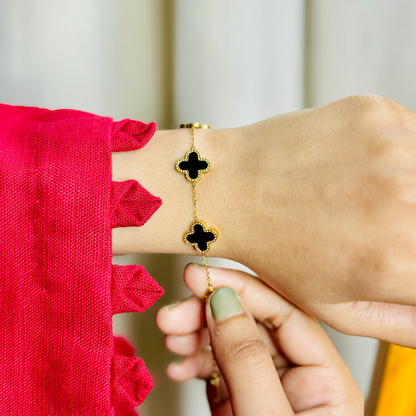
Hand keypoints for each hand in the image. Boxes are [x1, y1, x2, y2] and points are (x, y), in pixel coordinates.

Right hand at [157, 264, 362, 414]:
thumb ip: (247, 360)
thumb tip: (224, 302)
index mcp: (325, 380)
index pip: (282, 312)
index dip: (240, 288)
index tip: (200, 277)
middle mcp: (297, 378)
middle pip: (251, 323)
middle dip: (208, 312)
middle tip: (173, 312)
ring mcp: (266, 387)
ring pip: (229, 341)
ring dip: (196, 334)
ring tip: (170, 336)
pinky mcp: (240, 400)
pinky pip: (216, 367)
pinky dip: (194, 360)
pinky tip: (179, 362)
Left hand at [228, 95, 415, 346]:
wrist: (230, 188)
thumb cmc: (274, 250)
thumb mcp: (335, 308)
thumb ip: (403, 320)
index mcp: (397, 261)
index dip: (415, 260)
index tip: (401, 251)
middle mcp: (403, 201)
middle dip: (413, 227)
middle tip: (378, 226)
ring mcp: (390, 149)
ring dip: (411, 189)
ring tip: (368, 198)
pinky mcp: (375, 114)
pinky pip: (413, 136)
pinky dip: (400, 156)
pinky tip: (360, 168)